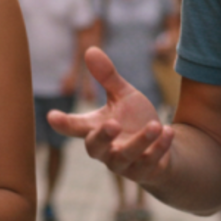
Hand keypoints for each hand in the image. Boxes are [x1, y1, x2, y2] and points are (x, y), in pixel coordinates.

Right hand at [48, 48, 173, 183]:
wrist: (162, 146)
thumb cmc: (135, 120)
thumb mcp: (123, 96)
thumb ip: (107, 77)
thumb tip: (90, 49)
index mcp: (96, 129)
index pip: (75, 127)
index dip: (63, 123)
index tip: (52, 116)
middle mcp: (106, 150)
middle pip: (95, 148)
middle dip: (102, 137)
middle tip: (112, 124)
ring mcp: (124, 164)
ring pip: (125, 157)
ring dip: (140, 141)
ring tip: (155, 125)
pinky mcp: (144, 171)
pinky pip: (149, 162)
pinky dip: (160, 148)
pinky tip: (168, 131)